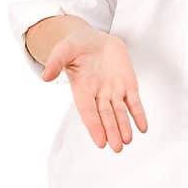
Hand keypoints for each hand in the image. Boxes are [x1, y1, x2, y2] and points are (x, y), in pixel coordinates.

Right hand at [40, 27, 147, 152]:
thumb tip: (45, 77)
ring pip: (120, 112)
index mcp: (82, 90)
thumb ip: (55, 63)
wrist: (93, 40)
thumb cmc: (76, 47)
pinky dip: (139, 114)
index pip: (88, 112)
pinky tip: (143, 127)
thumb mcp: (63, 51)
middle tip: (116, 147)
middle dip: (111, 131)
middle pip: (106, 116)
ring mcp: (114, 90)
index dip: (94, 126)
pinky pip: (134, 102)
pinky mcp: (128, 84)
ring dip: (124, 126)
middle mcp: (98, 94)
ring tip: (127, 140)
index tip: (100, 141)